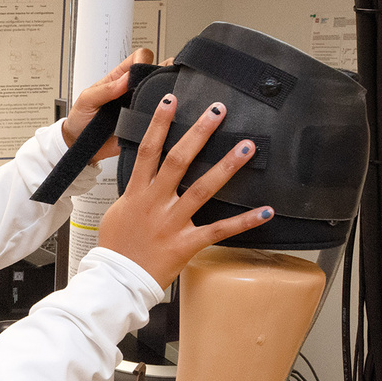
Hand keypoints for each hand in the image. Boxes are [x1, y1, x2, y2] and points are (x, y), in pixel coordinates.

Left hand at [61, 48, 154, 163]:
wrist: (80, 145)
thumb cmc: (81, 120)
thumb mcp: (87, 100)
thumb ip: (105, 89)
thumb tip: (125, 79)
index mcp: (119, 78)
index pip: (139, 58)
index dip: (144, 60)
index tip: (141, 70)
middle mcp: (132, 91)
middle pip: (157, 73)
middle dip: (160, 76)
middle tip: (152, 87)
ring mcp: (140, 107)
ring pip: (162, 95)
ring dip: (162, 98)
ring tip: (151, 106)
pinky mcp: (143, 124)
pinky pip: (158, 119)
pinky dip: (161, 119)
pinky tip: (154, 121)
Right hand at [97, 95, 273, 287]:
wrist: (116, 280)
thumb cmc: (116, 248)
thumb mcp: (117, 212)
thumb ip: (134, 193)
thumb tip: (143, 179)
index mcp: (137, 193)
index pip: (148, 150)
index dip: (159, 123)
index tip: (171, 101)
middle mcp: (156, 203)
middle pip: (178, 160)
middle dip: (198, 133)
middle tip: (217, 112)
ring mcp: (172, 222)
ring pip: (202, 188)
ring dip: (226, 165)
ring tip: (246, 146)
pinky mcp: (186, 243)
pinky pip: (219, 230)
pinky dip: (244, 221)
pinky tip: (265, 210)